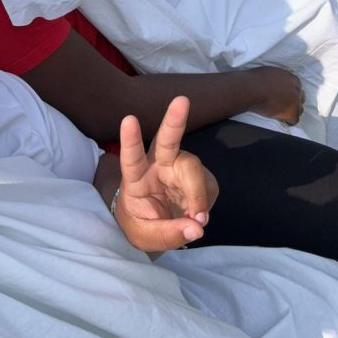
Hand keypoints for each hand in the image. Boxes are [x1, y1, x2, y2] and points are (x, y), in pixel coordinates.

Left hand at [114, 96, 218, 251]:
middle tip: (182, 100)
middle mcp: (157, 165)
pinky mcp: (197, 175)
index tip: (128, 119)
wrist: (157, 226)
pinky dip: (206, 202)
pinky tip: (198, 212)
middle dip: (174, 120)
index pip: (131, 158)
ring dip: (198, 194)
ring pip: (193, 168)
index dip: (130, 139)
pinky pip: (208, 184)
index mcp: (136, 178)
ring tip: (197, 219)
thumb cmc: (142, 224)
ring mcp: (178, 167)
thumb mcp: (146, 237)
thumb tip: (196, 227)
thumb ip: (169, 233)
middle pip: (167, 140)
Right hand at [246, 67, 304, 124]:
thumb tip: (274, 83)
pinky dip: (287, 121)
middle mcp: (296, 88)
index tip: (283, 97)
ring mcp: (296, 101)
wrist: (252, 89)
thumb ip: (277, 79)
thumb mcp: (270, 73)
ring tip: (280, 113)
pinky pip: (294, 120)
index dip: (289, 94)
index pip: (296, 88)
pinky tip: (279, 119)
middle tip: (282, 105)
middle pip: (299, 98)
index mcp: (291, 78)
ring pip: (299, 109)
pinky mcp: (293, 112)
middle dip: (292, 102)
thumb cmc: (255, 80)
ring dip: (291, 112)